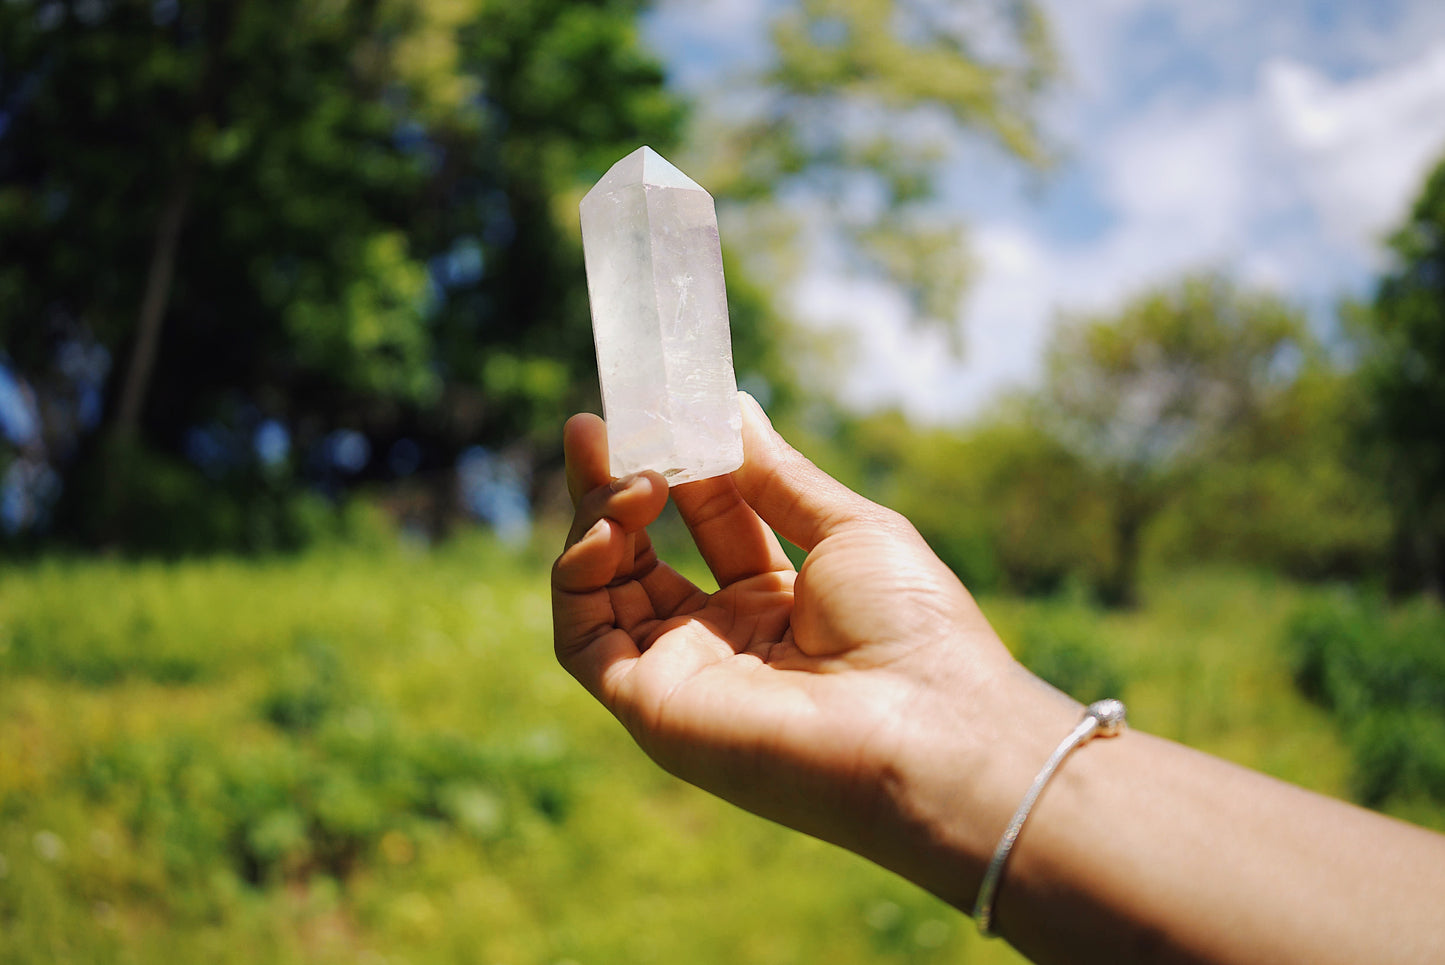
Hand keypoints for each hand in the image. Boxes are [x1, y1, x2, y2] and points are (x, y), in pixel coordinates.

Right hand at [551, 393, 1072, 892]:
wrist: (929, 727)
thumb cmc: (911, 628)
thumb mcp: (847, 529)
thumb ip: (776, 475)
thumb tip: (731, 405)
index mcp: (778, 601)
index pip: (706, 520)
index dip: (678, 464)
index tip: (653, 407)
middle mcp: (723, 640)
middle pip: (641, 554)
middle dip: (614, 486)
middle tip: (591, 427)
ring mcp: (683, 675)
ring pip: (602, 590)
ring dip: (598, 520)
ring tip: (627, 477)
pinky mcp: (652, 708)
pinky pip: (583, 639)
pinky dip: (579, 576)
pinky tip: (610, 528)